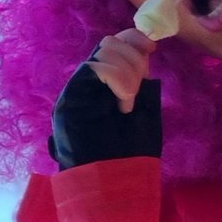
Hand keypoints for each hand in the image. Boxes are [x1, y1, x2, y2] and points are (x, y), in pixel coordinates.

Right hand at [49, 30, 162, 169]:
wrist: (114, 182)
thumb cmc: (131, 152)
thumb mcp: (143, 107)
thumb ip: (139, 80)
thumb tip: (144, 50)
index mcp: (108, 84)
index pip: (115, 44)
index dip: (134, 39)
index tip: (152, 47)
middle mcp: (89, 84)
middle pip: (110, 43)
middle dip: (133, 58)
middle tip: (137, 91)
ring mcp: (77, 91)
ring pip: (103, 52)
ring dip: (126, 72)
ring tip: (128, 104)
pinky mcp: (69, 99)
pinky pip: (94, 68)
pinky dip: (117, 78)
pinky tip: (123, 102)